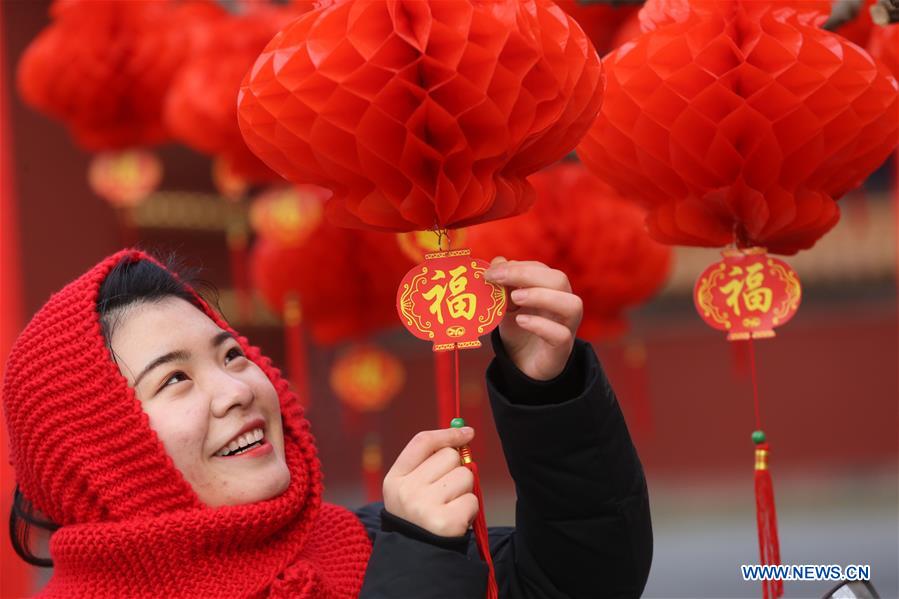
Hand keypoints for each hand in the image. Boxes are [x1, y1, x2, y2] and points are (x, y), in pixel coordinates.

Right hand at [382, 427, 477, 536]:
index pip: (423, 442)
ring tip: (449, 507)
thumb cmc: (421, 516)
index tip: (467, 433)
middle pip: (449, 456)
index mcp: (394, 479)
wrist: (418, 557)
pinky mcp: (447, 522)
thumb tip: (466, 433)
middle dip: (456, 469)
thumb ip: (432, 461)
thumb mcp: (413, 488)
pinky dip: (469, 509)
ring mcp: (425, 507)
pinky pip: (472, 499)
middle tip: (446, 492)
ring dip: (464, 491)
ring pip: (465, 476)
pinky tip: (456, 520)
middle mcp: (407, 491)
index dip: (447, 433)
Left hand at [484, 257, 582, 380]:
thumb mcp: (505, 305)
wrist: (522, 366)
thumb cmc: (518, 331)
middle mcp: (563, 305)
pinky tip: (520, 321)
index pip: (542, 269)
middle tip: (499, 278)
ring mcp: (566, 327)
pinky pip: (561, 334)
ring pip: (571, 305)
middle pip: (559, 280)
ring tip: (514, 297)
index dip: (517, 266)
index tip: (491, 272)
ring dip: (541, 296)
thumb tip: (497, 261)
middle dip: (527, 275)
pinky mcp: (561, 349)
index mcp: (551, 291)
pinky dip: (540, 325)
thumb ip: (502, 284)